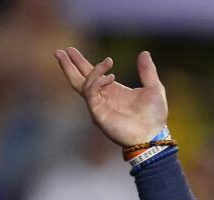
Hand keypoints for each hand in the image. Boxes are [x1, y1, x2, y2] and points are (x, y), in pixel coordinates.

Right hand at [53, 47, 167, 146]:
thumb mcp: (154, 88)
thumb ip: (147, 71)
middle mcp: (102, 98)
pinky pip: (91, 93)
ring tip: (108, 61)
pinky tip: (111, 77)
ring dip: (91, 70)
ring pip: (83, 84)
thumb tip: (144, 52)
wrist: (153, 135)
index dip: (80, 62)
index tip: (71, 50)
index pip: (91, 74)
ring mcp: (98, 106)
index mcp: (112, 91)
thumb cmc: (154, 116)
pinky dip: (98, 82)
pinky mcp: (97, 113)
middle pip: (78, 79)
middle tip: (59, 51)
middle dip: (68, 65)